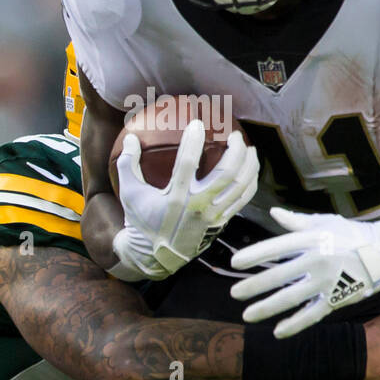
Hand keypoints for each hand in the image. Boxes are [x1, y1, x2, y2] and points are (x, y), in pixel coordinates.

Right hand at [112, 121, 258, 278]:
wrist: (155, 257)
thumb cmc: (141, 221)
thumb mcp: (129, 194)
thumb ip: (127, 164)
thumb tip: (130, 137)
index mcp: (174, 198)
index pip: (186, 164)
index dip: (193, 141)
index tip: (197, 123)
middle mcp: (197, 206)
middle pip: (226, 174)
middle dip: (235, 151)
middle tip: (234, 135)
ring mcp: (212, 216)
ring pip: (240, 187)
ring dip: (248, 165)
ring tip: (249, 148)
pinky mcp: (220, 223)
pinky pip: (243, 200)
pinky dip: (250, 183)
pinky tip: (251, 170)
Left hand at [230, 207, 379, 336]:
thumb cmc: (352, 234)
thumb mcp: (325, 222)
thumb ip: (297, 221)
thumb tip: (274, 213)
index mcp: (312, 239)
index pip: (277, 247)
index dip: (255, 255)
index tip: (236, 263)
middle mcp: (317, 261)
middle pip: (280, 275)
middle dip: (254, 285)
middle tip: (234, 293)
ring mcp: (327, 282)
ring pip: (292, 298)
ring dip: (267, 308)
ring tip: (247, 315)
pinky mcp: (337, 299)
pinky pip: (312, 315)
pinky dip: (294, 324)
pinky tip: (277, 331)